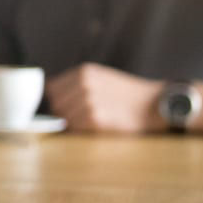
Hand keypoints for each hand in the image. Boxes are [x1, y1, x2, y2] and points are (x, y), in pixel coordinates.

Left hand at [46, 63, 163, 133]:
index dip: (57, 100)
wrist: (153, 104)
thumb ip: (76, 82)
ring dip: (74, 123)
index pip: (51, 88)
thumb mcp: (100, 77)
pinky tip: (97, 126)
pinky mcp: (95, 118)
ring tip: (93, 121)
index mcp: (83, 72)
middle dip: (64, 112)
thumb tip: (49, 93)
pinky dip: (82, 130)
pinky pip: (75, 128)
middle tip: (82, 117)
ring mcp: (88, 100)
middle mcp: (83, 83)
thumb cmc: (127, 94)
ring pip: (64, 117)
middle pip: (56, 104)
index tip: (66, 107)